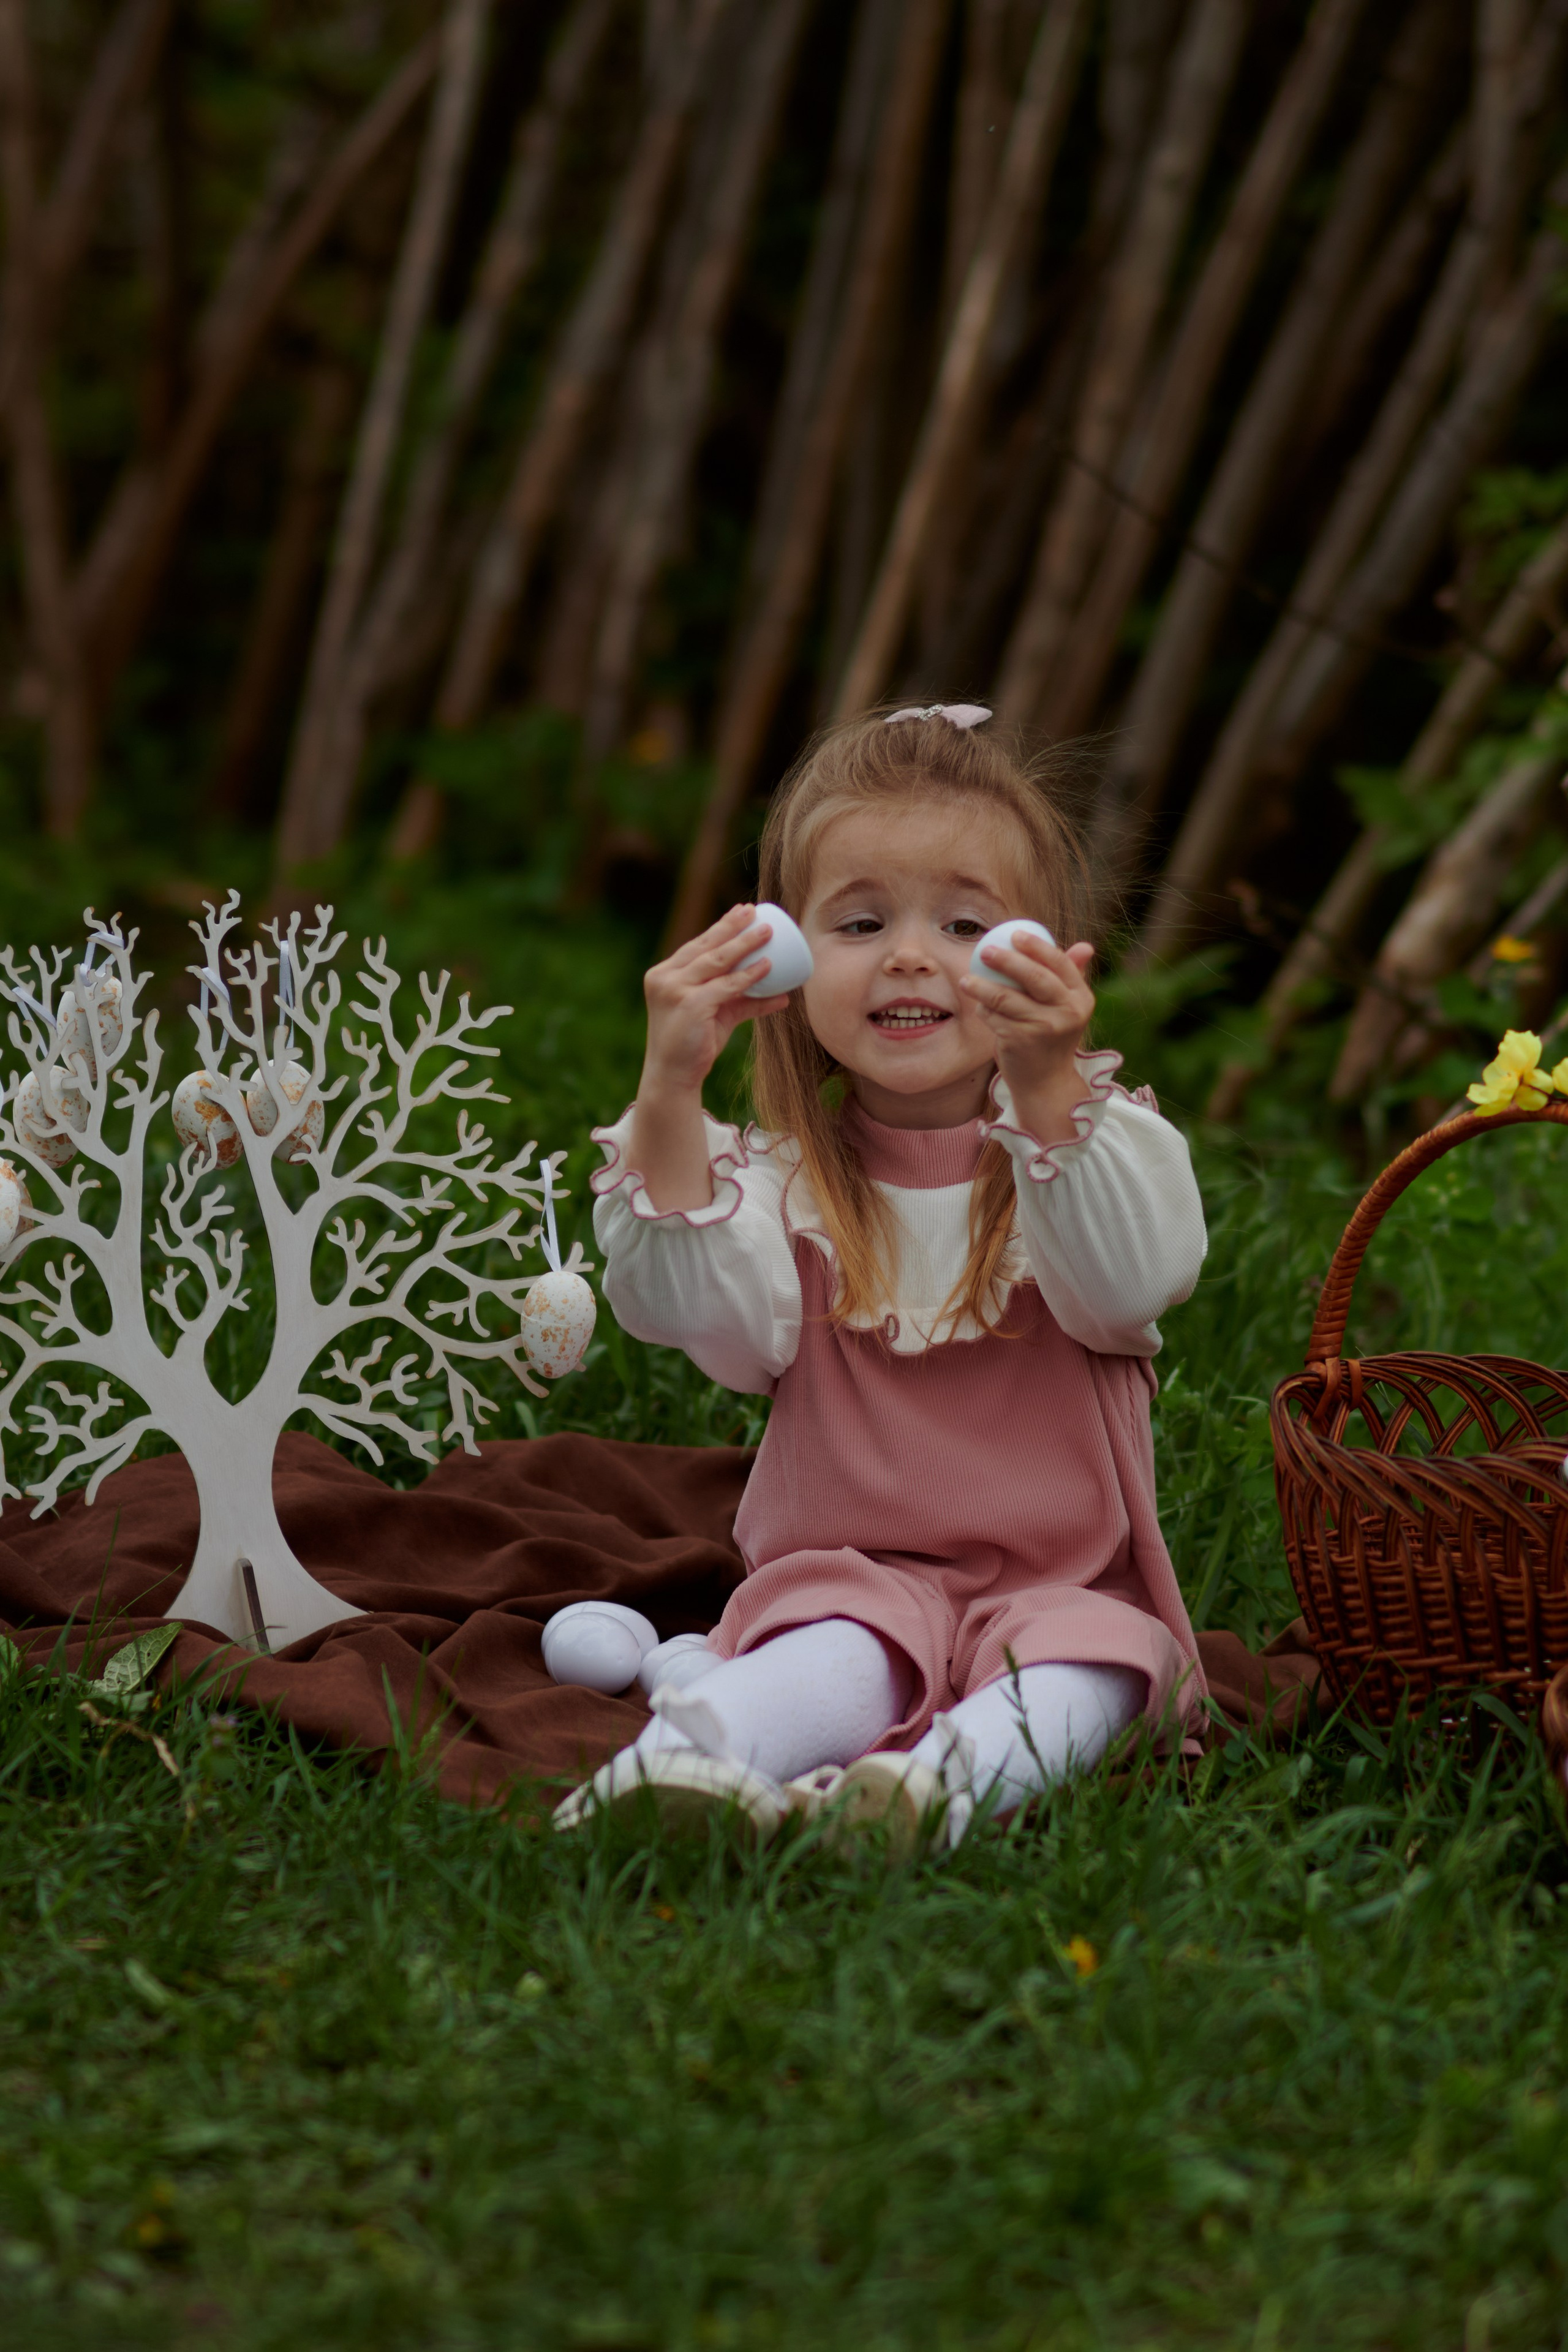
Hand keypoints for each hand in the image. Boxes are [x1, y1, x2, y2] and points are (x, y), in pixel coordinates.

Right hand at [629, 907, 787, 1213]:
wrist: (673, 1075)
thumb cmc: (694, 1044)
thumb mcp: (719, 1016)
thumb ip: (745, 1001)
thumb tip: (783, 995)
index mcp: (665, 975)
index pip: (696, 945)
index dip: (721, 927)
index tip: (742, 912)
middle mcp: (665, 978)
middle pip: (705, 946)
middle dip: (732, 927)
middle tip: (755, 912)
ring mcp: (674, 990)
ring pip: (716, 961)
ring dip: (744, 944)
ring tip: (766, 932)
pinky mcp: (689, 1005)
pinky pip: (725, 986)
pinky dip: (748, 976)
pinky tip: (766, 967)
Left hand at [959, 930, 1095, 1145]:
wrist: (1046, 1083)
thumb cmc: (1053, 1038)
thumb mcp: (1068, 1009)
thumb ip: (1071, 977)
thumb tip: (1085, 946)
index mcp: (1081, 998)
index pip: (1060, 964)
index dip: (1037, 946)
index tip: (1015, 933)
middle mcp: (1068, 1013)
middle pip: (1035, 977)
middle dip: (1007, 960)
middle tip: (985, 950)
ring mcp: (1045, 1028)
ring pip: (1006, 998)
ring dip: (982, 987)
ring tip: (966, 980)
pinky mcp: (1021, 1042)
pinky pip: (994, 1018)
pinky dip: (984, 1012)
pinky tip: (979, 1008)